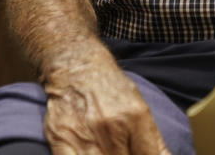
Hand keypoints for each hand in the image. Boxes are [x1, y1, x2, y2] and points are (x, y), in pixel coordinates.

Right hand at [43, 57, 170, 154]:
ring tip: (109, 152)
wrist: (77, 67)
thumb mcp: (140, 106)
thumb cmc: (111, 87)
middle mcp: (112, 127)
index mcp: (136, 117)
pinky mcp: (62, 140)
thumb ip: (152, 138)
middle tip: (123, 152)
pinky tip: (91, 153)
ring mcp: (86, 135)